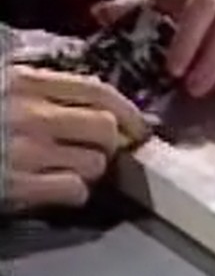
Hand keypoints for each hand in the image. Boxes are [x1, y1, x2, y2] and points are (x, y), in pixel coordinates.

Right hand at [1, 65, 149, 211]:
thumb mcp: (2, 90)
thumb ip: (42, 92)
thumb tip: (96, 107)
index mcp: (24, 82)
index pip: (97, 91)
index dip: (127, 112)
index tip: (139, 127)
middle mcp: (29, 113)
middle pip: (106, 128)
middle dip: (110, 145)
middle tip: (97, 153)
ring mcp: (25, 150)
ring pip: (95, 162)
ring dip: (89, 172)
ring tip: (63, 171)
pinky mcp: (17, 185)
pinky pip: (74, 189)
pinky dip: (71, 193)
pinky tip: (51, 189)